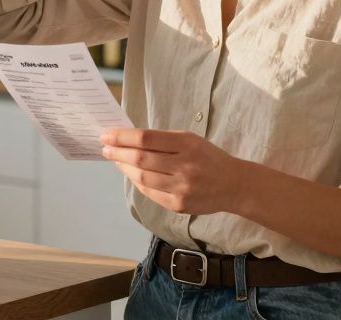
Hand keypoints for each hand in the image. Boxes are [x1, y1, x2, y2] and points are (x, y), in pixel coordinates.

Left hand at [101, 128, 240, 215]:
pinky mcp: (178, 205)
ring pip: (141, 178)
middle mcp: (184, 167)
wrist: (234, 185)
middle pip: (140, 160)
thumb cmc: (208, 157)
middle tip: (105, 147)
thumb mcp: (190, 140)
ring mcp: (181, 188)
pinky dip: (136, 182)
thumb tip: (127, 139)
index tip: (106, 135)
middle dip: (118, 153)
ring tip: (115, 159)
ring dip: (123, 168)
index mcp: (187, 144)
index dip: (122, 137)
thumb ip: (162, 140)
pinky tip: (130, 174)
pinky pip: (149, 193)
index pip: (146, 139)